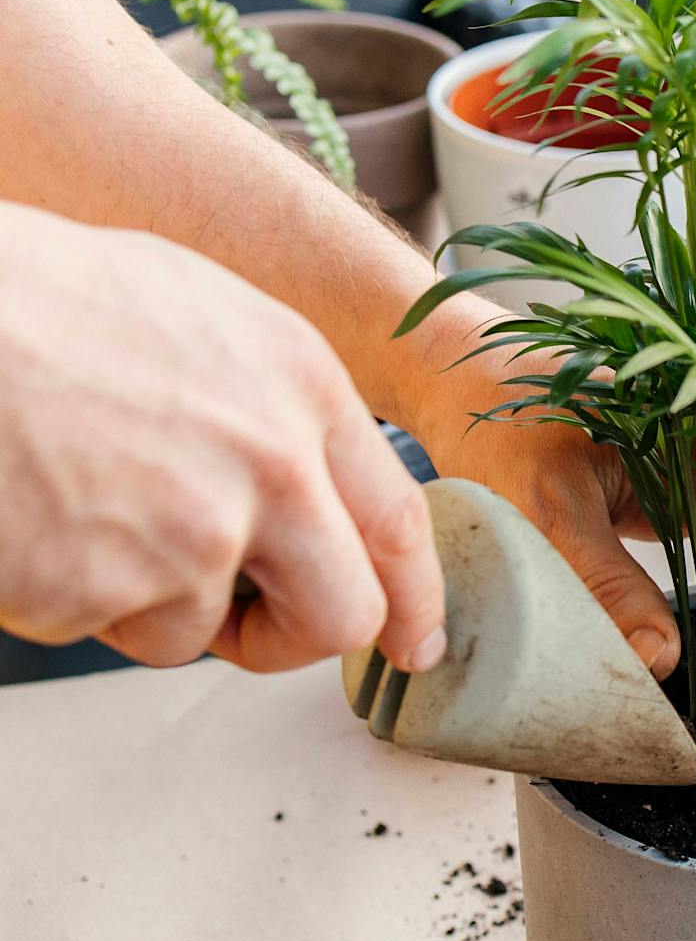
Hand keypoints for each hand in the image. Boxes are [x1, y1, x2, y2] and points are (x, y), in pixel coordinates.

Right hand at [0, 205, 445, 673]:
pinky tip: (38, 520)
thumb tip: (316, 484)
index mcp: (303, 387)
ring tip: (83, 506)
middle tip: (250, 628)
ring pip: (199, 631)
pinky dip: (69, 596)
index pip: (400, 522)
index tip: (411, 640)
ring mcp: (192, 532)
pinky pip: (105, 628)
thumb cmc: (39, 300)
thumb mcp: (202, 315)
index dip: (414, 599)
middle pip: (342, 615)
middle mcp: (272, 465)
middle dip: (296, 638)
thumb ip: (276, 406)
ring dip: (145, 600)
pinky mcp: (103, 587)